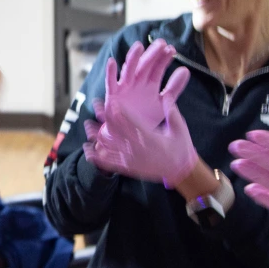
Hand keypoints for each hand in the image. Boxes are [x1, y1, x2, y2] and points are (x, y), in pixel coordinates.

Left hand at [83, 93, 197, 187]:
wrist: (181, 171)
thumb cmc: (181, 147)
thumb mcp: (180, 128)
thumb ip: (172, 112)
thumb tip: (166, 96)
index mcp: (151, 138)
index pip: (132, 122)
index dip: (120, 111)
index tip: (111, 100)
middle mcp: (139, 149)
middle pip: (118, 131)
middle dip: (105, 118)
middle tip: (96, 105)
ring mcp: (132, 159)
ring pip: (111, 147)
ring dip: (98, 136)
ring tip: (88, 126)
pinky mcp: (129, 168)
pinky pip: (110, 164)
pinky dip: (98, 158)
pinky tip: (88, 150)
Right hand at [102, 39, 189, 129]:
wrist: (131, 136)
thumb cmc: (145, 117)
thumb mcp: (163, 103)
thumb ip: (174, 87)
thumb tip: (185, 70)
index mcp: (149, 83)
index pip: (158, 67)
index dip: (164, 58)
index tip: (172, 50)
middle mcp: (137, 82)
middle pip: (145, 65)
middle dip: (152, 54)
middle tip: (161, 43)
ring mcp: (124, 87)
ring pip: (129, 70)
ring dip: (133, 58)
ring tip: (139, 46)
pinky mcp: (113, 95)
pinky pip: (110, 83)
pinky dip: (110, 73)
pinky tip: (112, 62)